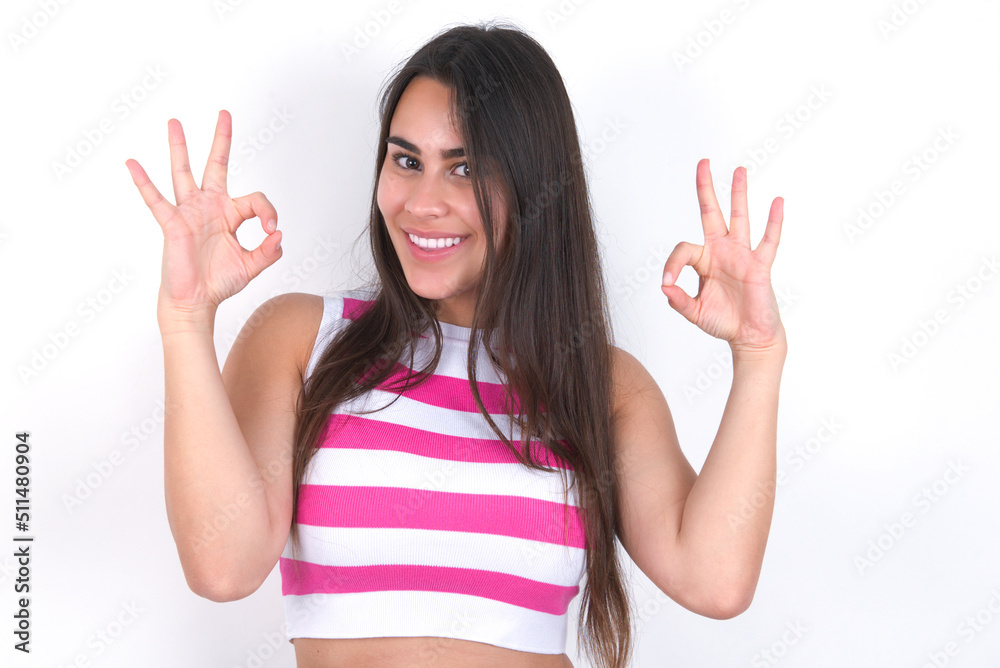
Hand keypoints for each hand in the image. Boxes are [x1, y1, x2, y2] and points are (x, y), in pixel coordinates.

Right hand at [125, 110, 281, 324]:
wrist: (196, 301)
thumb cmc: (219, 282)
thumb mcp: (252, 266)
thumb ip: (269, 251)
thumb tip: (279, 235)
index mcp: (230, 214)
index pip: (255, 200)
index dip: (268, 213)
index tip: (272, 231)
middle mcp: (210, 207)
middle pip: (215, 165)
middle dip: (221, 140)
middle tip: (224, 113)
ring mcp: (190, 212)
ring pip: (183, 172)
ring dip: (179, 147)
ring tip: (174, 122)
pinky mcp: (172, 223)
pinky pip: (156, 199)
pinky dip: (143, 182)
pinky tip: (132, 163)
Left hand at [661, 159, 784, 354]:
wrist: (749, 337)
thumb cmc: (723, 322)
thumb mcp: (694, 312)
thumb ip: (678, 300)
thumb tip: (664, 286)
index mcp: (704, 261)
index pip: (684, 250)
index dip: (672, 263)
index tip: (667, 281)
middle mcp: (722, 252)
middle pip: (712, 213)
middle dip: (706, 189)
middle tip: (703, 163)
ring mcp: (742, 256)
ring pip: (740, 218)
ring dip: (738, 194)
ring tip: (739, 170)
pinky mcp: (760, 266)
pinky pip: (769, 240)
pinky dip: (773, 222)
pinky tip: (777, 201)